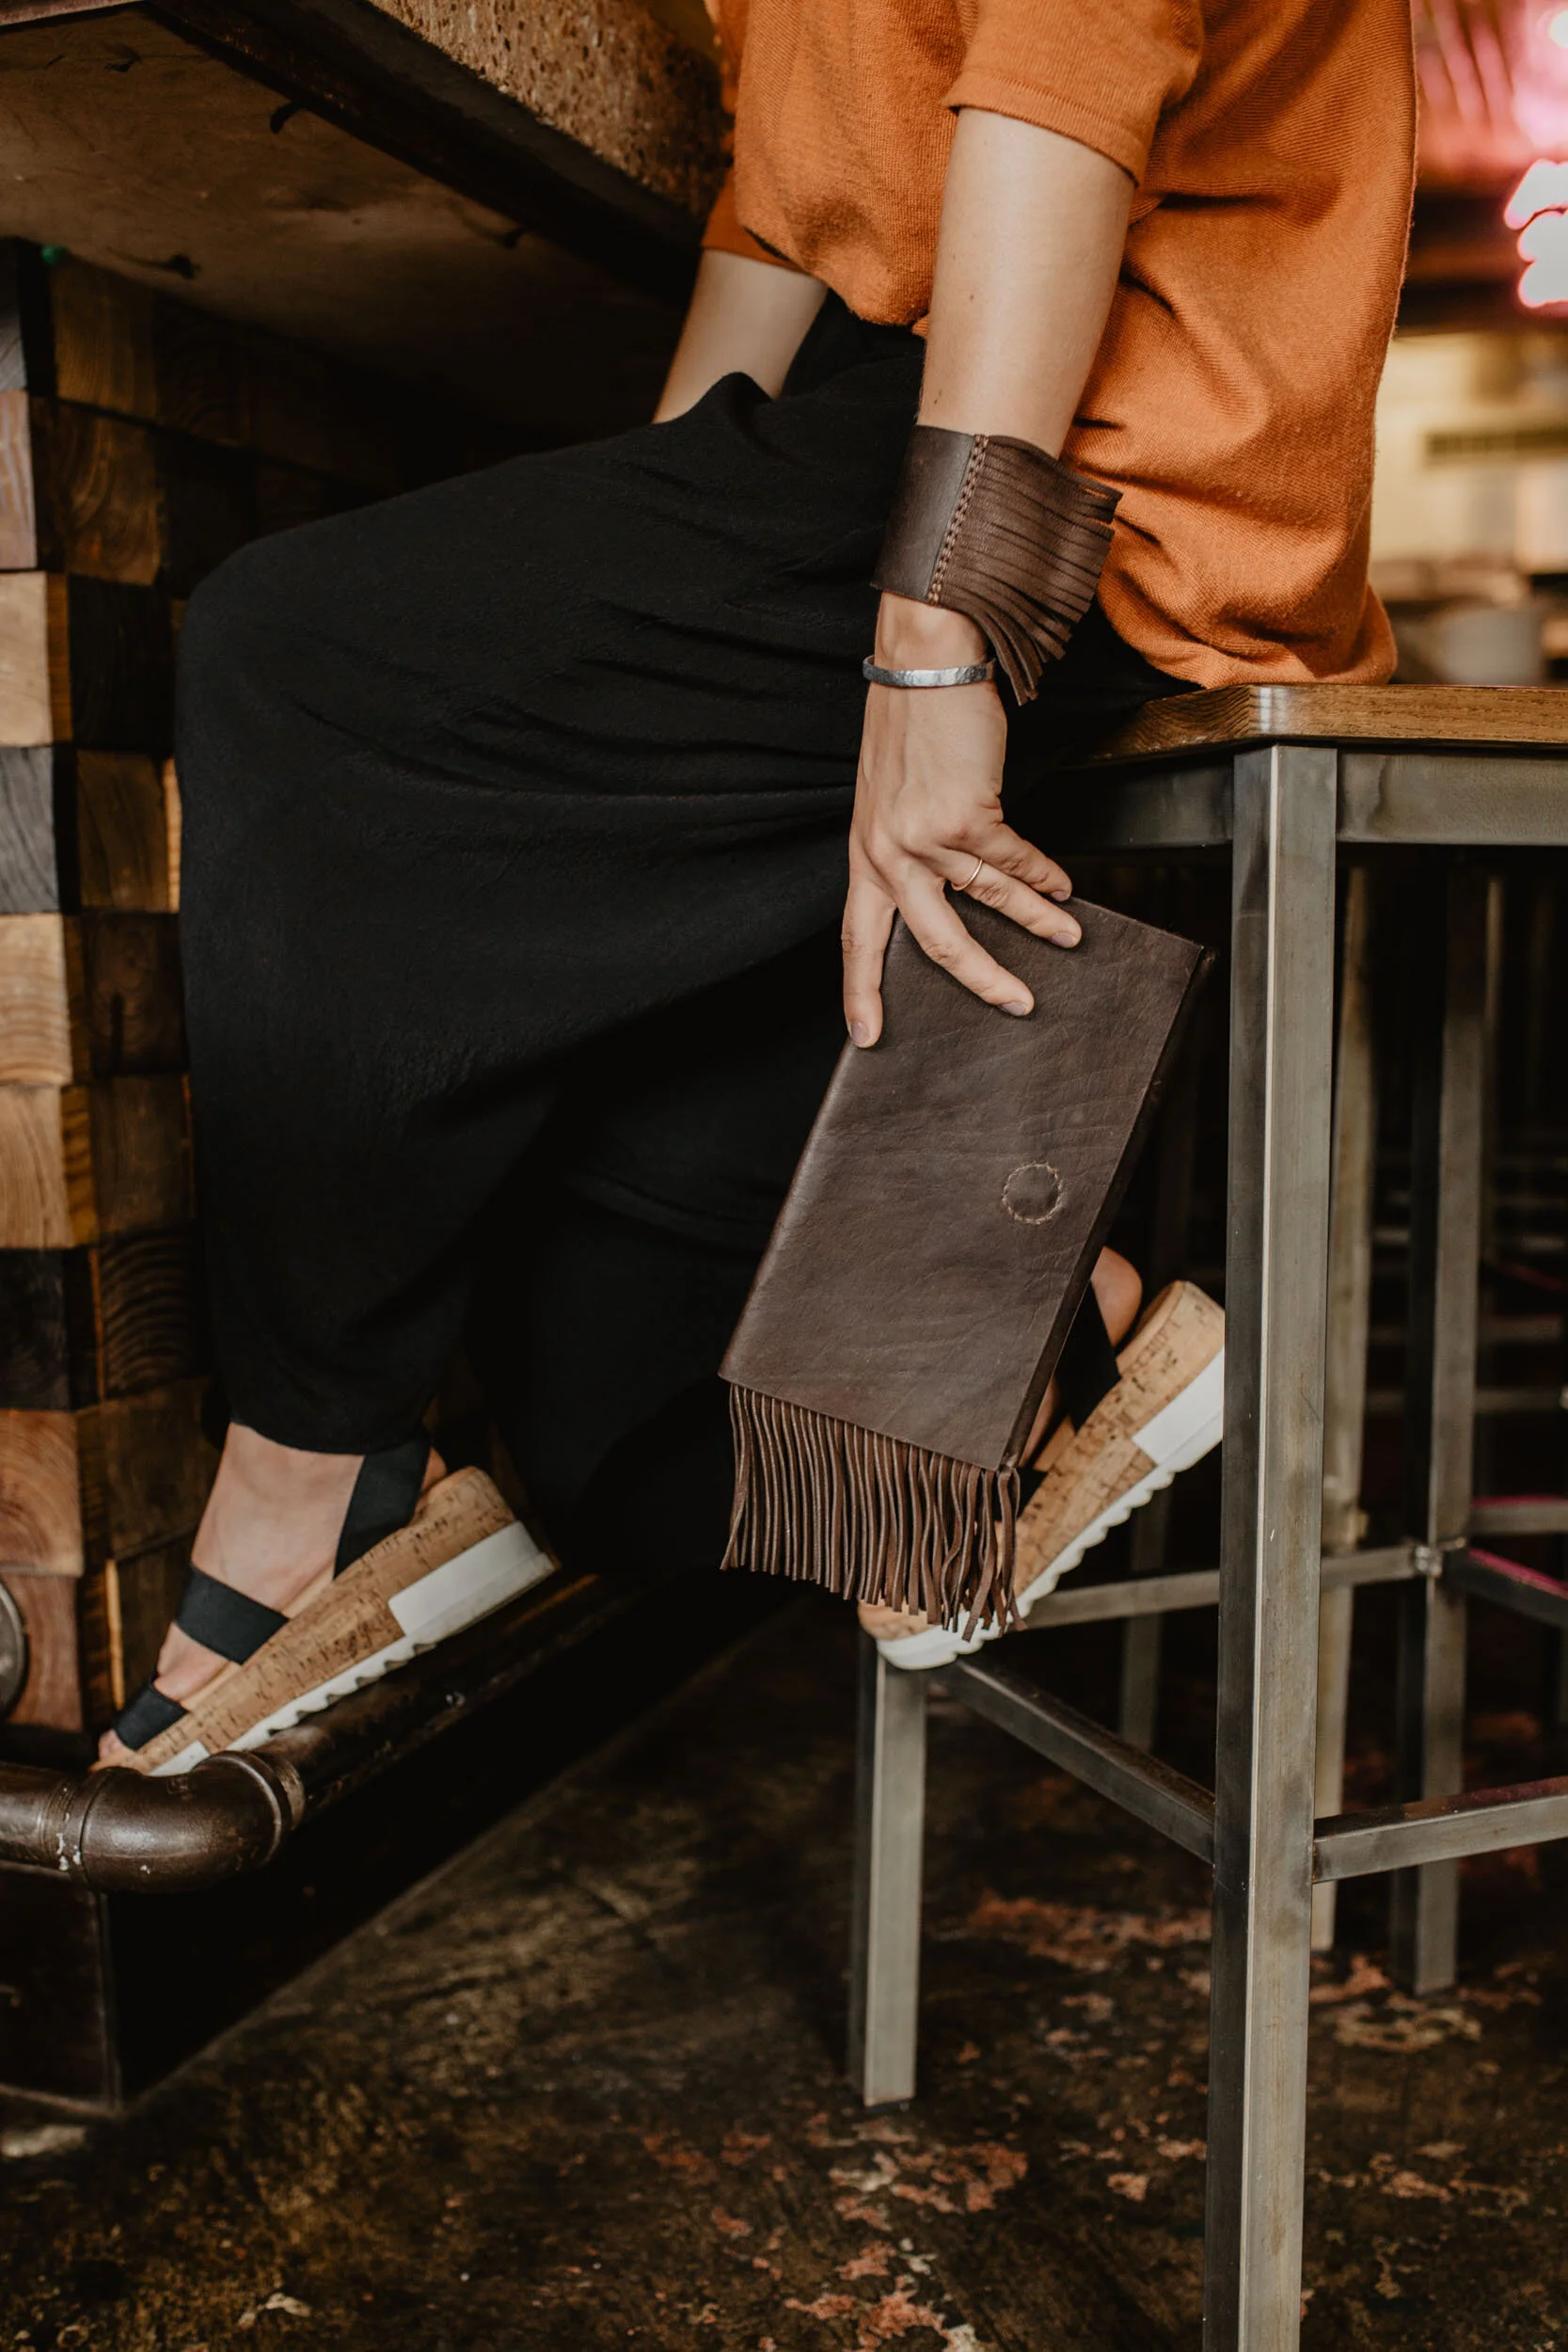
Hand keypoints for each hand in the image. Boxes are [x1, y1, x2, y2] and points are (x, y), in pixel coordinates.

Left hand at [841, 594, 1079, 1044]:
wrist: (926, 665)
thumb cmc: (909, 725)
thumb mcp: (887, 799)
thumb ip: (906, 848)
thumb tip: (947, 890)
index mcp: (864, 854)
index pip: (857, 937)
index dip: (860, 990)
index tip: (866, 1035)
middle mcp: (888, 852)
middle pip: (933, 941)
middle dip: (980, 979)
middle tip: (1015, 1005)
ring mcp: (925, 836)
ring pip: (988, 901)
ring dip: (1036, 922)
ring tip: (1067, 938)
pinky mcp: (965, 814)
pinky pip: (1014, 860)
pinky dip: (1044, 876)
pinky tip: (1063, 887)